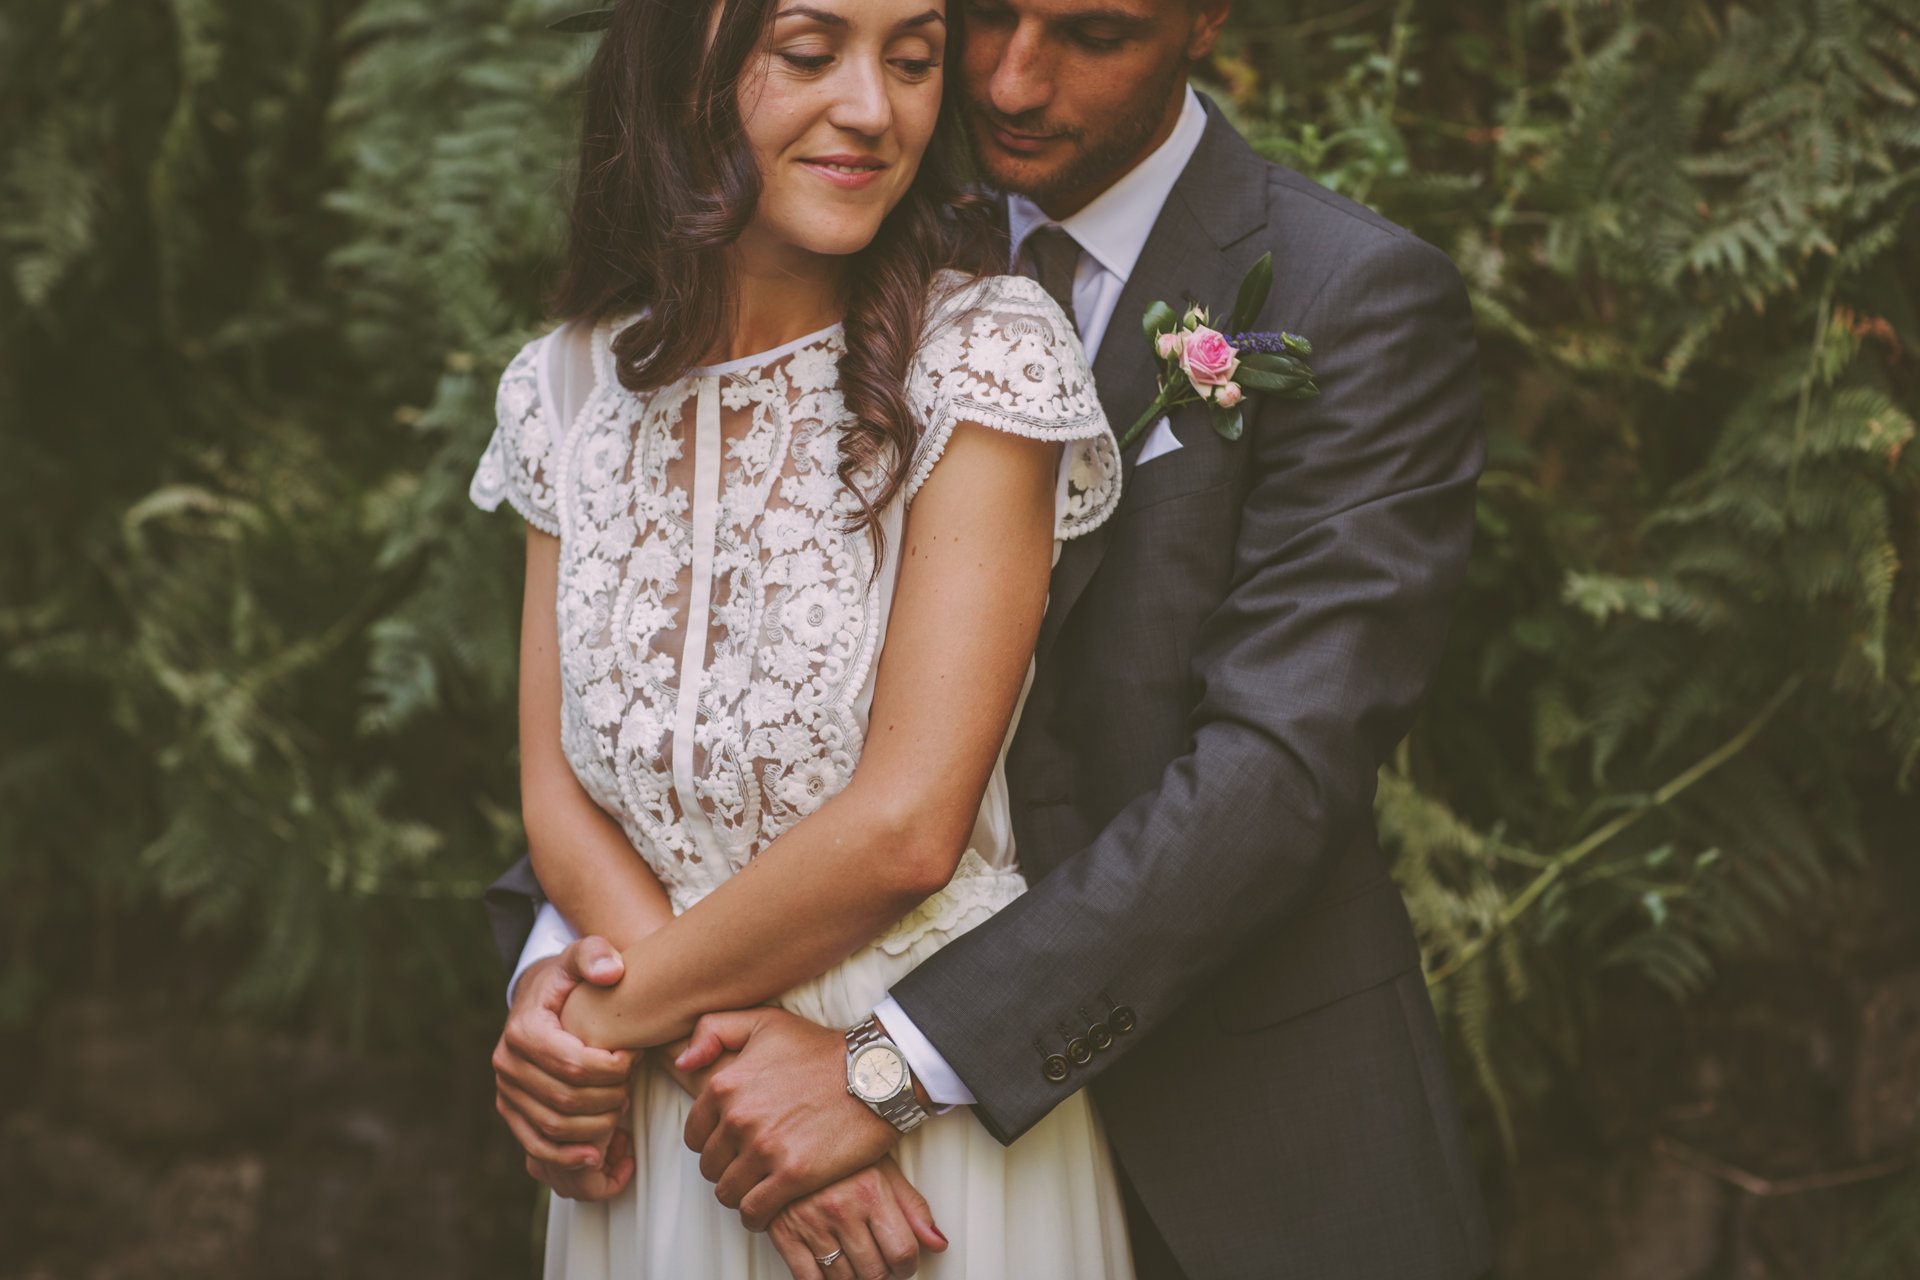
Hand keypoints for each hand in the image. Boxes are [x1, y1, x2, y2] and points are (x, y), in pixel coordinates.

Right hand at [493, 937, 637, 1197]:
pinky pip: (535, 1146)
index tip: (635, 1057)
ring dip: (595, 1127)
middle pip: (566, 1099)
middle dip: (608, 1096)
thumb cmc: (569, 982)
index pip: (574, 1063)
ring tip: (622, 1108)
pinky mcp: (511, 1112)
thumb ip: (596, 955)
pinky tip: (597, 1156)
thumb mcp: (581, 958)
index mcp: (524, 1029)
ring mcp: (506, 1092)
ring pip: (554, 1127)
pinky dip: (566, 1157)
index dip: (612, 1069)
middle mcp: (507, 1063)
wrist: (540, 1001)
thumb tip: (610, 972)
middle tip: (632, 1084)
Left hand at [678, 1007, 899, 1229]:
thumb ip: (713, 1030)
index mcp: (725, 1084)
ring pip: (728, 1192)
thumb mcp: (764, 1022)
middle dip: (727, 1168)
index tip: (731, 1144)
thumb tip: (682, 1061)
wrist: (875, 1073)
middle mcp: (738, 1118)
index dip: (712, 1142)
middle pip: (711, 1166)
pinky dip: (756, 1216)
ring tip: (759, 1187)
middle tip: (749, 1165)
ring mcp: (765, 1149)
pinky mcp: (793, 1175)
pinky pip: (754, 1211)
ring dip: (741, 1193)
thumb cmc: (821, 1049)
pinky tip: (767, 1210)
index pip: (695, 1135)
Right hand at [768, 1157, 945, 1279]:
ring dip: (853, 1277)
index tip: (903, 1264)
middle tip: (879, 1261)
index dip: (907, 1266)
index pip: (902, 1252)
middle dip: (881, 1273)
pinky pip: (808, 1279)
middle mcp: (841, 1206)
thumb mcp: (884, 1169)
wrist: (790, 1132)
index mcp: (870, 1190)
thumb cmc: (841, 1149)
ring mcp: (810, 1221)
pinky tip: (829, 1266)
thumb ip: (913, 1208)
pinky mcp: (783, 1232)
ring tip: (854, 1258)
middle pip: (874, 1272)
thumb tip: (937, 1243)